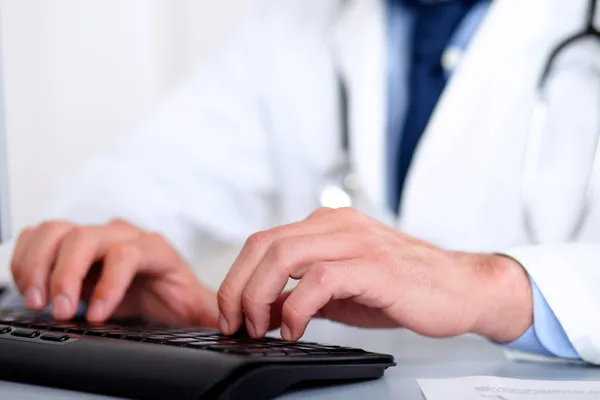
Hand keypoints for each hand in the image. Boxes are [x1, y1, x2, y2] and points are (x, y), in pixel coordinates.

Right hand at [10, 219, 217, 325]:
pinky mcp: (70, 243)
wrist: (157, 288)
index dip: (108, 283)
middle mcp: (121, 236)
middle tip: (59, 311)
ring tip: (38, 299)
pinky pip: (41, 236)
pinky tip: (32, 286)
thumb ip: (205, 311)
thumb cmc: (173, 296)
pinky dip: (27, 258)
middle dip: (66, 276)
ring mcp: (94, 236)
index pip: (126, 254)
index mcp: (153, 248)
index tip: (96, 316)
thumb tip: (223, 322)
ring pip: (58, 231)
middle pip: (85, 238)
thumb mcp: (192, 306)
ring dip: (39, 264)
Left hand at [217, 208, 532, 341]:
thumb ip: (302, 292)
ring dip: (259, 296)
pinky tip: (295, 329)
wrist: (461, 288)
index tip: (231, 313)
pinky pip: (319, 280)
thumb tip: (261, 311)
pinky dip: (296, 308)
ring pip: (284, 256)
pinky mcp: (374, 266)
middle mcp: (337, 225)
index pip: (263, 241)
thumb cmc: (404, 287)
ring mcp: (356, 242)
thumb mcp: (341, 289)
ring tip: (259, 328)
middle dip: (238, 288)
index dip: (237, 278)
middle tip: (236, 323)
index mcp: (326, 225)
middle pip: (264, 245)